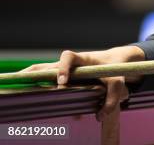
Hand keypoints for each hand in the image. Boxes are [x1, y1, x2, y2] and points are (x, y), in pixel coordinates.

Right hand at [20, 46, 144, 120]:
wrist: (115, 61)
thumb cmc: (115, 69)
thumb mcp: (118, 82)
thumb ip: (111, 99)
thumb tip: (98, 116)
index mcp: (83, 60)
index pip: (68, 57)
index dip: (62, 67)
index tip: (62, 81)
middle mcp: (70, 64)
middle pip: (47, 65)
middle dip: (33, 73)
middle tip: (20, 80)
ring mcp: (65, 70)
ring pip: (44, 72)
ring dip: (30, 78)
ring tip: (16, 85)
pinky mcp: (64, 77)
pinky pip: (48, 81)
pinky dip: (38, 86)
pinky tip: (30, 94)